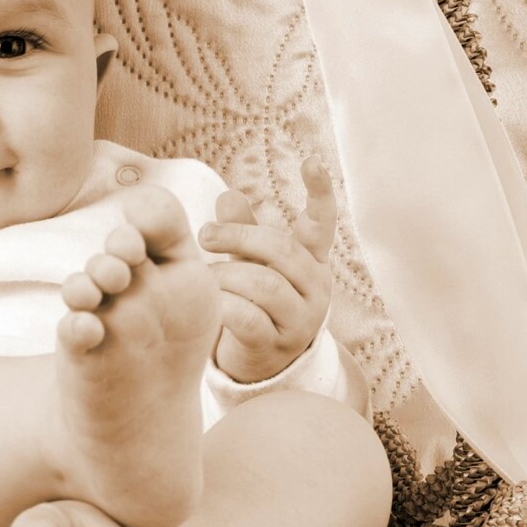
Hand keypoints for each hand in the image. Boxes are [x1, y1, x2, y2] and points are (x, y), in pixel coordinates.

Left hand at [197, 156, 335, 383]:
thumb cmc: (255, 302)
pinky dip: (224, 307)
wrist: (260, 366)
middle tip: (204, 235)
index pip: (322, 223)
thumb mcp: (250, 263)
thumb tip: (228, 194)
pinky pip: (249, 319)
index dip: (320, 193)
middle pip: (282, 250)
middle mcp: (315, 287)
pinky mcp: (277, 345)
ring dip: (225, 275)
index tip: (312, 160)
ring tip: (203, 277)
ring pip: (265, 285)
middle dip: (238, 236)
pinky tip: (208, 304)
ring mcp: (301, 319)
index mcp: (311, 260)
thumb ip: (243, 231)